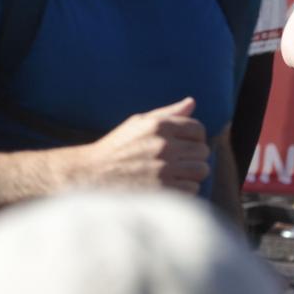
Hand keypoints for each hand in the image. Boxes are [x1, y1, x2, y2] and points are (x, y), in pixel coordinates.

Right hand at [78, 98, 209, 191]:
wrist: (91, 176)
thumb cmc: (116, 149)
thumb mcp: (137, 124)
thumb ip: (167, 113)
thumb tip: (192, 102)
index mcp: (158, 126)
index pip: (197, 128)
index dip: (194, 138)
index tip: (184, 146)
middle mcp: (163, 145)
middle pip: (202, 151)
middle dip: (193, 157)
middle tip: (176, 163)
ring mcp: (164, 169)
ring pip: (201, 170)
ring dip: (191, 174)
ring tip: (174, 176)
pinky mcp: (163, 190)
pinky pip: (192, 189)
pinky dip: (183, 190)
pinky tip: (167, 188)